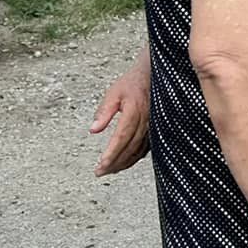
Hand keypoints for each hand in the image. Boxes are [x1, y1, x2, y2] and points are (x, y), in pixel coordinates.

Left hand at [91, 57, 150, 176]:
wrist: (153, 76)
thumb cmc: (132, 83)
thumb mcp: (113, 93)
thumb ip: (103, 111)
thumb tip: (93, 129)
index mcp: (133, 112)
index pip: (120, 138)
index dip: (111, 154)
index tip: (101, 165)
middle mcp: (145, 122)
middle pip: (128, 149)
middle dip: (114, 163)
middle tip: (100, 172)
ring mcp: (151, 127)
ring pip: (138, 152)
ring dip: (123, 163)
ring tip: (109, 170)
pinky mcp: (154, 130)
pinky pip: (145, 149)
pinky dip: (134, 158)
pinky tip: (126, 162)